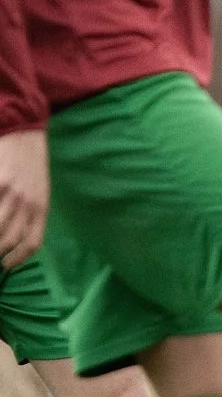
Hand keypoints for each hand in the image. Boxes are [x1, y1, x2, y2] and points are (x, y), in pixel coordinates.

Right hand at [0, 127, 48, 268]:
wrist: (23, 130)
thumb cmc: (30, 163)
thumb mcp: (38, 190)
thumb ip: (30, 213)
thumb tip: (14, 239)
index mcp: (41, 207)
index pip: (32, 242)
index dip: (17, 259)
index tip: (6, 265)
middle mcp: (27, 203)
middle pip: (8, 239)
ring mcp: (9, 193)